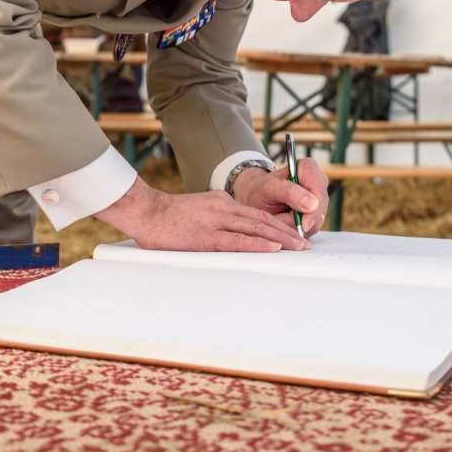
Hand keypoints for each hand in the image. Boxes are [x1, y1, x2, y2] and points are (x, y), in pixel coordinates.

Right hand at [95, 177, 308, 251]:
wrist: (146, 213)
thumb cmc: (167, 218)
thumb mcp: (198, 211)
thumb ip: (216, 218)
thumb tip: (231, 233)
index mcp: (222, 201)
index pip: (256, 213)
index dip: (278, 224)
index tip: (293, 235)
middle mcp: (223, 207)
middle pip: (263, 220)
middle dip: (287, 232)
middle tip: (305, 244)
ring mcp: (216, 221)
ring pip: (256, 229)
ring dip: (281, 239)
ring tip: (299, 248)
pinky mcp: (207, 236)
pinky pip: (238, 241)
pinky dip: (259, 245)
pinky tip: (274, 249)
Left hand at [232, 158, 328, 237]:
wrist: (256, 198)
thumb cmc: (260, 189)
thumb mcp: (269, 188)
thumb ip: (289, 193)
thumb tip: (312, 205)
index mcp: (308, 167)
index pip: (320, 192)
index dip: (314, 211)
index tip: (303, 225)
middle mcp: (317, 181)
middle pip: (320, 208)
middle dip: (302, 220)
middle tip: (281, 219)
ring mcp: (319, 197)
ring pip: (317, 221)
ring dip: (298, 225)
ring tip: (280, 218)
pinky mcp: (317, 212)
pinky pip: (312, 227)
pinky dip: (298, 229)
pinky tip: (286, 222)